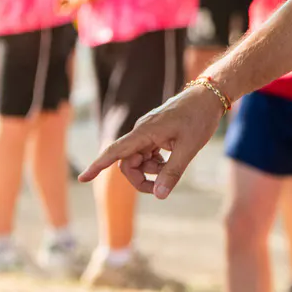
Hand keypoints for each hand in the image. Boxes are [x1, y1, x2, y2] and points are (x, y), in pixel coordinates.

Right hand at [78, 84, 224, 198]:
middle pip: (127, 162)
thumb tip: (159, 195)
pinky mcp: (155, 133)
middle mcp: (141, 131)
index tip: (83, 178)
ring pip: (138, 159)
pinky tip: (171, 161)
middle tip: (161, 188)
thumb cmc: (199, 118)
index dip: (98, 166)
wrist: (209, 95)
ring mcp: (147, 132)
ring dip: (150, 170)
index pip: (115, 151)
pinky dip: (156, 163)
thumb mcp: (189, 148)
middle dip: (140, 178)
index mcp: (144, 132)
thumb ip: (173, 172)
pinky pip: (147, 153)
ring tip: (172, 168)